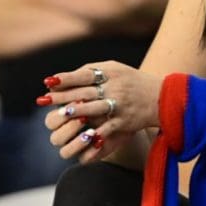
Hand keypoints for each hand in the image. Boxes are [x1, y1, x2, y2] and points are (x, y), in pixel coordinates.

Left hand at [40, 62, 161, 163]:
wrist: (161, 98)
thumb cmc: (133, 81)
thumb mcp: (116, 69)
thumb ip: (93, 71)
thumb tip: (65, 77)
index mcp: (111, 73)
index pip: (85, 74)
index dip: (66, 78)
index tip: (47, 82)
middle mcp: (115, 87)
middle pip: (85, 91)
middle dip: (62, 96)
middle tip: (43, 99)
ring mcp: (120, 105)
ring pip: (95, 108)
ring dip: (77, 112)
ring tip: (60, 114)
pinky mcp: (124, 121)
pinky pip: (107, 128)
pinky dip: (94, 132)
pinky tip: (81, 135)